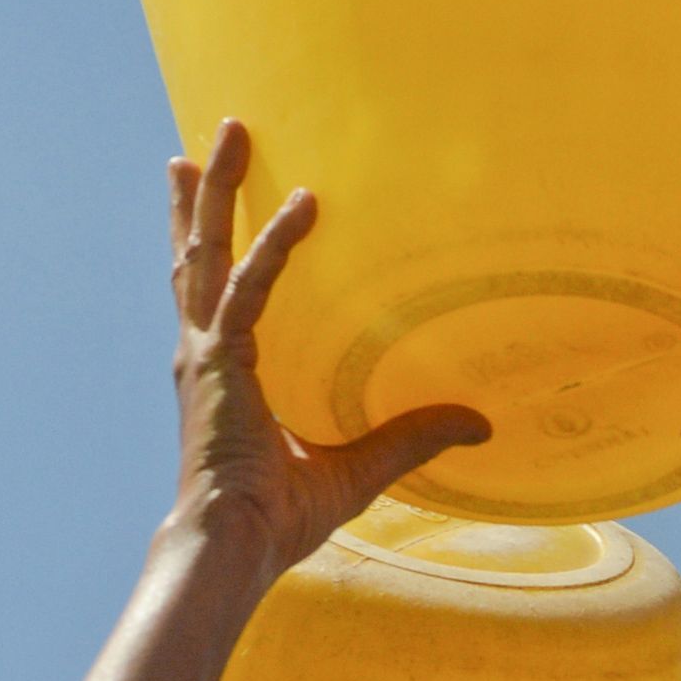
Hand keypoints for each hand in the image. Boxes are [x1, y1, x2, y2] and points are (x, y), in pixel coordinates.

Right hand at [166, 123, 482, 569]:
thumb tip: (479, 422)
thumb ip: (411, 436)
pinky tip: (301, 205)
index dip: (219, 242)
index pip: (218, 290)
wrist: (235, 548)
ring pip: (210, 255)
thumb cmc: (279, 519)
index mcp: (224, 372)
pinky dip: (276, 246)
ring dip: (222, 192)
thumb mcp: (358, 468)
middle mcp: (205, 353)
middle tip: (222, 132)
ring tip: (231, 133)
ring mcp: (206, 355)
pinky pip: (252, 291)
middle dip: (208, 193)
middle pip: (201, 255)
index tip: (212, 192)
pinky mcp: (221, 364)